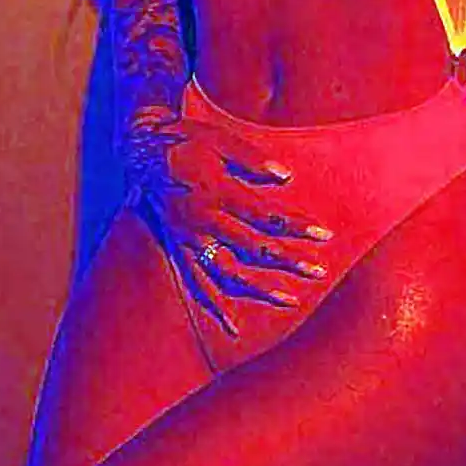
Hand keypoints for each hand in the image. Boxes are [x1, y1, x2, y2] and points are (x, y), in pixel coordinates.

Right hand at [133, 113, 334, 336]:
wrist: (141, 151)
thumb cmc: (186, 141)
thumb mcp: (220, 140)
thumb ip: (252, 160)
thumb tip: (285, 175)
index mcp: (217, 193)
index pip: (266, 216)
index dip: (296, 226)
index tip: (324, 235)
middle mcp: (203, 221)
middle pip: (254, 248)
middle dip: (289, 261)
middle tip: (320, 272)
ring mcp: (189, 238)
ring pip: (228, 272)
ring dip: (260, 289)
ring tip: (290, 300)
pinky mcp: (177, 247)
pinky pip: (195, 282)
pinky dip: (213, 305)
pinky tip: (232, 325)